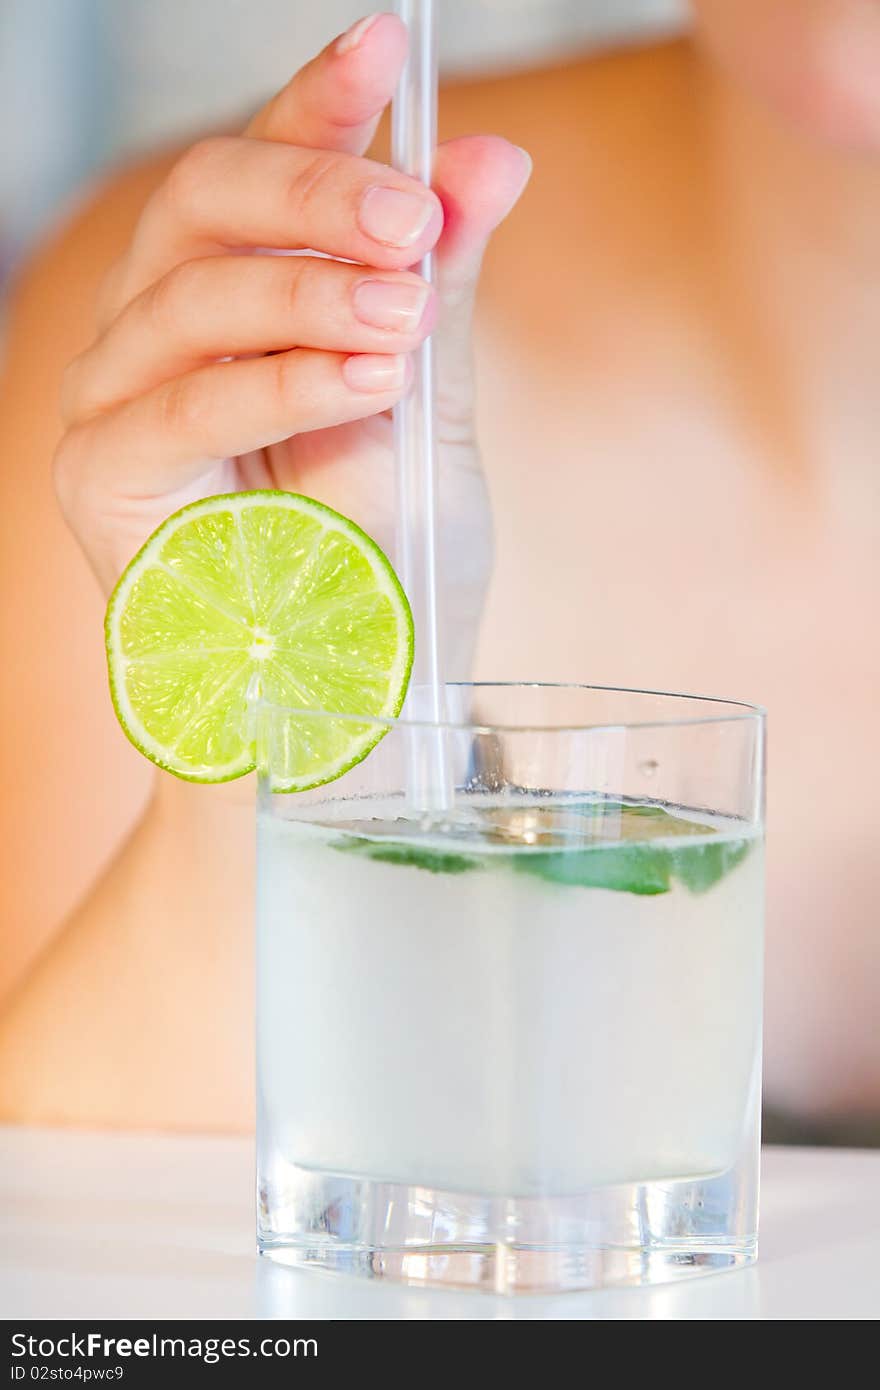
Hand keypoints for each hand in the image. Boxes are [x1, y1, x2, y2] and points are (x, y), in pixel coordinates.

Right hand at [55, 13, 530, 672]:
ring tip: (405, 311)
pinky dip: (281, 377)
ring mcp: (114, 400)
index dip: (314, 102)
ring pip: (191, 290)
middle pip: (203, 201)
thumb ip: (440, 287)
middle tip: (414, 215)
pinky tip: (360, 376)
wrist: (347, 698)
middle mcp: (155, 331)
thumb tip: (494, 158)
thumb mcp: (428, 407)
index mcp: (231, 302)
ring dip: (310, 288)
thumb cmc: (381, 561)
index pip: (258, 171)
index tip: (388, 42)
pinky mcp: (102, 478)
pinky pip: (188, 399)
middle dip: (316, 190)